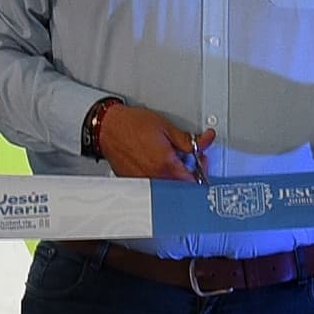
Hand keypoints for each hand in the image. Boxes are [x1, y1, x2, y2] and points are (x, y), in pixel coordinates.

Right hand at [92, 100, 210, 182]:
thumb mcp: (166, 127)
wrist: (107, 127)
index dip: (201, 171)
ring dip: (175, 176)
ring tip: (171, 160)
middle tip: (188, 158)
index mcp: (166, 165)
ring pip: (168, 188)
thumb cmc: (131, 125)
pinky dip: (160, 177)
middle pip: (181, 187)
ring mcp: (144, 183)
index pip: (193, 181)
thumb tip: (205, 141)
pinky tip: (158, 164)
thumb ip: (188, 140)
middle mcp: (155, 178)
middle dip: (189, 173)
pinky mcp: (134, 183)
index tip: (201, 161)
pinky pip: (154, 186)